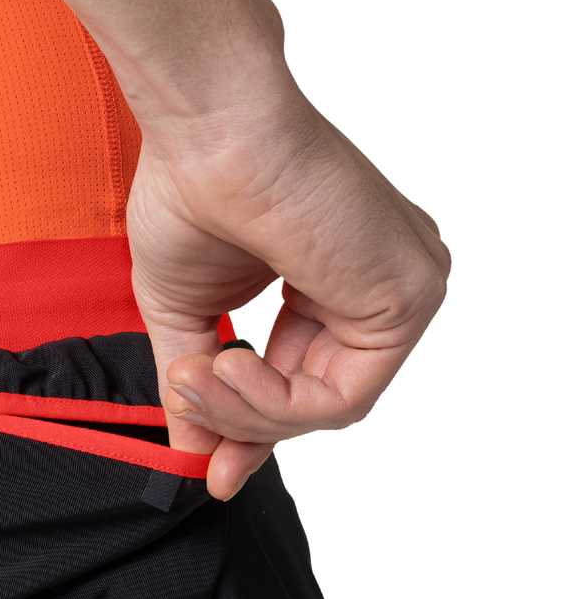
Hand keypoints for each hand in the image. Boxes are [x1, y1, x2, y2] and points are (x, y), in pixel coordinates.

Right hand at [128, 94, 450, 499]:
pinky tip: (230, 359)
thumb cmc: (191, 192)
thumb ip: (200, 389)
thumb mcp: (187, 317)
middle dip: (245, 423)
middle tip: (189, 414)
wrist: (208, 129)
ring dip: (249, 410)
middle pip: (320, 401)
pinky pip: (343, 397)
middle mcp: (378, 287)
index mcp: (335, 283)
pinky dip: (276, 400)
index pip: (308, 381)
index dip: (254, 429)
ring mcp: (404, 290)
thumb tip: (196, 454)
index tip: (214, 469)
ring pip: (332, 408)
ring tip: (197, 373)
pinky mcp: (411, 296)